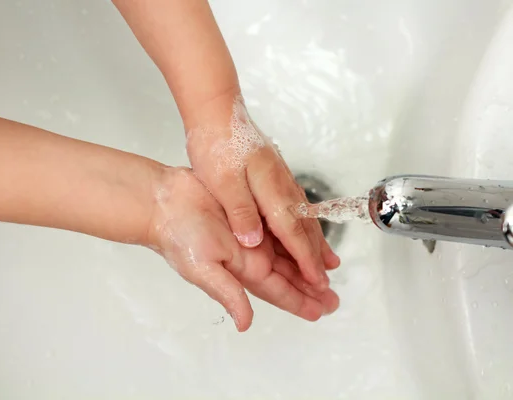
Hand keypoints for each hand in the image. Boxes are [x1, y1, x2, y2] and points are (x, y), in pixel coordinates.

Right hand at [146, 167, 338, 331]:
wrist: (164, 202)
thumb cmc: (177, 235)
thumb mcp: (203, 268)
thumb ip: (228, 293)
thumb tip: (245, 323)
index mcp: (243, 270)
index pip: (279, 291)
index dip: (301, 301)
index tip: (322, 310)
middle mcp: (250, 255)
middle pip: (289, 275)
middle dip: (311, 287)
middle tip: (333, 298)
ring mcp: (251, 234)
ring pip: (287, 252)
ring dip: (306, 263)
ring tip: (328, 272)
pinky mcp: (250, 214)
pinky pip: (279, 227)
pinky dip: (294, 235)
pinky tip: (306, 239)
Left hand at [185, 94, 340, 291]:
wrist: (215, 109)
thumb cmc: (216, 143)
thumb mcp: (222, 181)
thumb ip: (240, 211)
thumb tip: (254, 241)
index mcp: (270, 188)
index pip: (292, 231)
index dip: (305, 259)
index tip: (317, 280)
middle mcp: (280, 183)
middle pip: (304, 225)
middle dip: (317, 254)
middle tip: (329, 278)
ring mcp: (278, 176)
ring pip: (302, 215)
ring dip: (315, 239)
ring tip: (327, 258)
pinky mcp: (272, 171)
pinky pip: (294, 204)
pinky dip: (303, 222)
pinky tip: (304, 226)